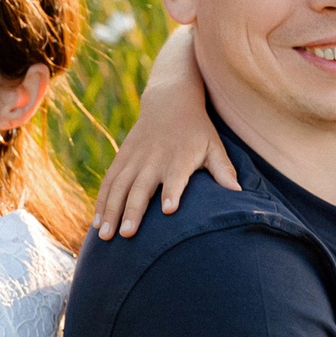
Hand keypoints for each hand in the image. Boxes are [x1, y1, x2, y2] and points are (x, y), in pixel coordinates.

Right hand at [91, 28, 240, 238]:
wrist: (170, 101)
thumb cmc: (197, 131)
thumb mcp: (214, 146)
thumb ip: (224, 170)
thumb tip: (239, 193)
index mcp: (180, 157)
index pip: (176, 176)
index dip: (173, 191)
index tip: (169, 210)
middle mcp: (154, 158)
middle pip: (141, 187)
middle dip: (132, 211)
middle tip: (127, 234)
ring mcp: (135, 159)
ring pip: (119, 187)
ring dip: (111, 211)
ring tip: (106, 235)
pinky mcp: (122, 159)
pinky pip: (109, 182)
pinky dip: (101, 202)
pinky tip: (96, 224)